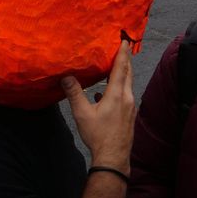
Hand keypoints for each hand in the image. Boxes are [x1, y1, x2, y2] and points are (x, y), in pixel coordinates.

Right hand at [62, 41, 134, 172]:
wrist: (113, 156)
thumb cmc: (98, 135)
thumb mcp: (82, 114)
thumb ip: (74, 93)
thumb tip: (66, 76)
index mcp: (117, 94)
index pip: (121, 68)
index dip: (123, 53)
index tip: (125, 40)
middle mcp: (127, 97)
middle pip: (128, 73)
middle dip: (125, 60)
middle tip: (122, 48)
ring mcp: (130, 106)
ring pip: (127, 84)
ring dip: (122, 73)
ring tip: (115, 66)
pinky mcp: (129, 115)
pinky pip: (125, 94)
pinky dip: (119, 88)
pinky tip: (105, 93)